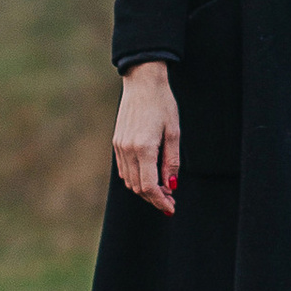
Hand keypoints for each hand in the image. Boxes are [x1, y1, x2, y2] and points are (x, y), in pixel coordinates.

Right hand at [113, 60, 179, 216]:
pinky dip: (135, 178)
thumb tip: (171, 185)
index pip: (149, 187)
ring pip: (129, 180)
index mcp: (144, 148)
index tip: (171, 208)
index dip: (160, 201)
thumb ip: (171, 161)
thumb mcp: (174, 132)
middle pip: (138, 187)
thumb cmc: (162, 104)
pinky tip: (149, 176)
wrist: (142, 83)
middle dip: (154, 198)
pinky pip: (124, 169)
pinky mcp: (116, 142)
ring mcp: (119, 146)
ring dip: (145, 190)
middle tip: (170, 200)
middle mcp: (128, 150)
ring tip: (162, 188)